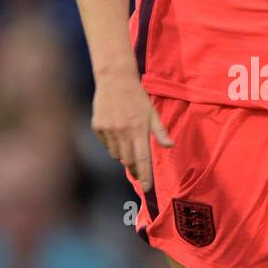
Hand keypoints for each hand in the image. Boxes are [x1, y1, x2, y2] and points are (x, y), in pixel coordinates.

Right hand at [91, 70, 172, 188]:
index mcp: (139, 129)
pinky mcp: (97, 126)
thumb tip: (170, 146)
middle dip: (134, 170)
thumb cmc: (136, 96)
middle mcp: (123, 132)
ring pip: (116, 154)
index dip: (145, 176)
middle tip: (138, 174)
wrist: (114, 79)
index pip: (142, 159)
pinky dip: (112, 145)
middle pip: (128, 161)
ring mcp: (108, 130)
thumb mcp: (152, 112)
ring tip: (127, 145)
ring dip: (123, 156)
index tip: (146, 188)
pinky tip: (116, 133)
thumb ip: (160, 131)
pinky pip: (105, 144)